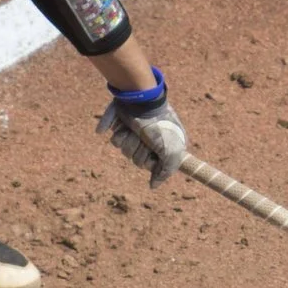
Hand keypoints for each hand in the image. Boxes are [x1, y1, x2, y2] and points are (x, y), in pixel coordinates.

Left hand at [97, 71, 186, 187]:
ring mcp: (135, 133)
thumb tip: (152, 186)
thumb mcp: (172, 152)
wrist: (142, 101)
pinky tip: (125, 126)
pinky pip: (115, 141)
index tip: (154, 151)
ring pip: (125, 151)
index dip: (150, 161)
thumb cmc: (161, 125)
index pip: (151, 166)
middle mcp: (149, 140)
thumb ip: (165, 172)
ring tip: (135, 130)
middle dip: (139, 150)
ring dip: (129, 142)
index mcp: (164, 145)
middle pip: (137, 160)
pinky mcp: (121, 127)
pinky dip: (119, 135)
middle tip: (144, 138)